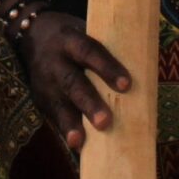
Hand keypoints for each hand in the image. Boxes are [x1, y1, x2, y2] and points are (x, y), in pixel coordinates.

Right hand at [16, 10, 131, 149]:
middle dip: (89, 103)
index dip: (107, 68)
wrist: (34, 35)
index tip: (126, 85)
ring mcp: (46, 82)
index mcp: (71, 40)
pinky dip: (65, 131)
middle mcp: (56, 62)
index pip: (90, 52)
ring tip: (80, 141)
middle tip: (105, 121)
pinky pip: (54, 117)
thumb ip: (107, 49)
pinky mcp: (41, 99)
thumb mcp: (86, 32)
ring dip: (71, 124)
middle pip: (73, 83)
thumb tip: (145, 69)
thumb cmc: (74, 39)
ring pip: (59, 104)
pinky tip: (76, 146)